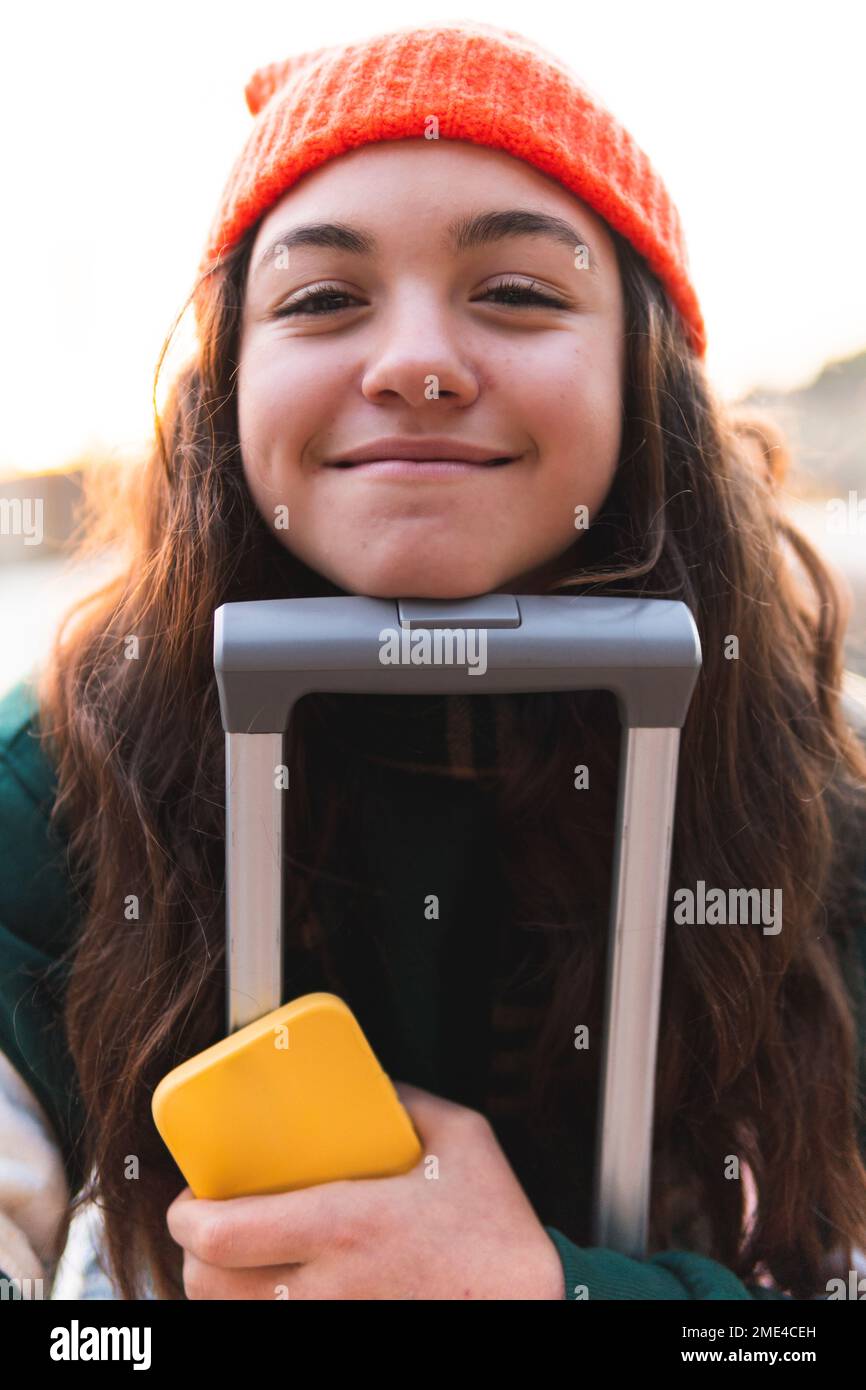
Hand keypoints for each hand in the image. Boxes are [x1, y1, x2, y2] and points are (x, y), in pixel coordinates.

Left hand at [166, 1080, 564, 1299]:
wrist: (535, 1304)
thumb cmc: (497, 1230)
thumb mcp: (462, 1137)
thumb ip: (407, 1101)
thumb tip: (371, 1083)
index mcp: (345, 1226)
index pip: (223, 1234)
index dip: (186, 1216)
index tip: (188, 1196)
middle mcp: (328, 1288)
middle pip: (210, 1286)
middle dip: (193, 1254)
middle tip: (208, 1224)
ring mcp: (333, 1327)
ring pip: (234, 1319)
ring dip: (222, 1289)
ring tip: (238, 1259)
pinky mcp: (343, 1346)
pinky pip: (273, 1337)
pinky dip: (259, 1314)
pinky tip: (277, 1291)